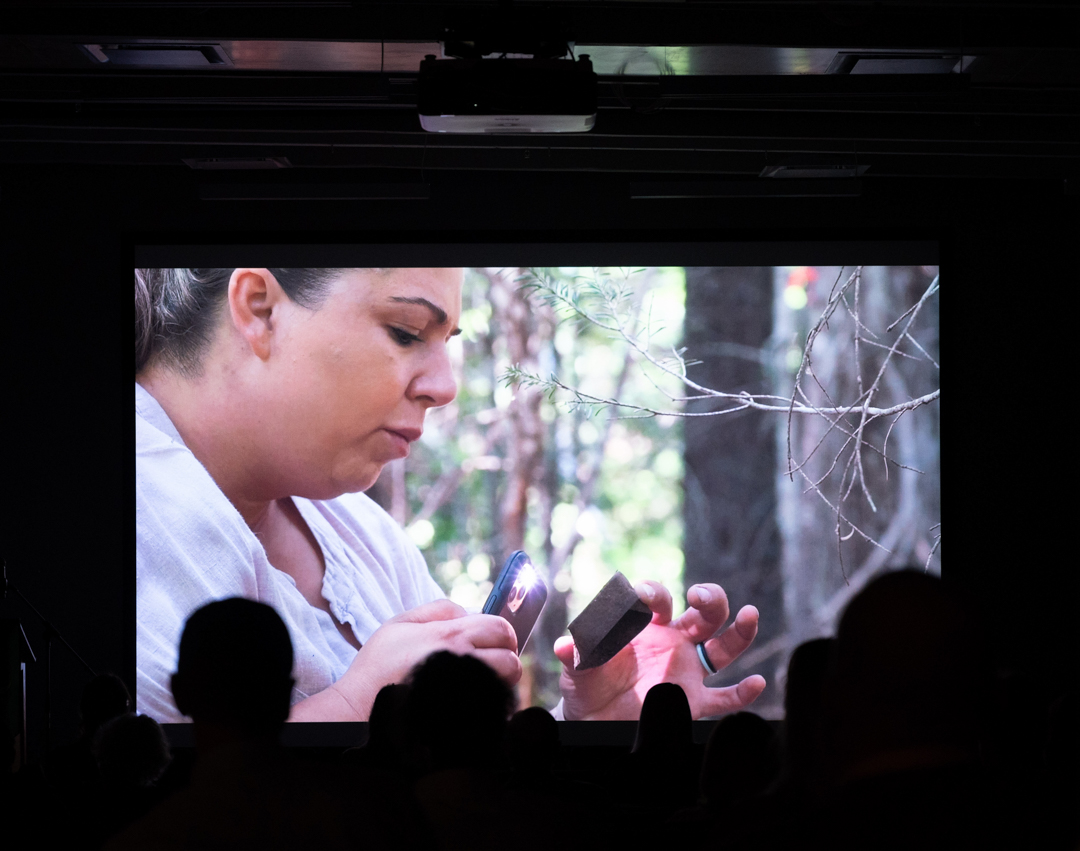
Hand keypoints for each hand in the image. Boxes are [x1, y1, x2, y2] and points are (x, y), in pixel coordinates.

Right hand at [331, 599, 520, 718]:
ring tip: (477, 685)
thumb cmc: (378, 667)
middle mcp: (461, 662)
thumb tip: (468, 612)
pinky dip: (487, 706)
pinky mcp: (462, 719)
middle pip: (512, 661)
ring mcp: (463, 692)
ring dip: (497, 686)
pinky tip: (468, 704)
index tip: (495, 643)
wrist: (360, 710)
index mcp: (449, 635)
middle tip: (488, 666)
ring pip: (505, 688)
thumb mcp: (399, 624)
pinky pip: (492, 711)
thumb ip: (438, 610)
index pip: (501, 628)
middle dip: (505, 662)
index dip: (502, 635)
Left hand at [554, 582, 764, 720]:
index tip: (645, 597)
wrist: (593, 721)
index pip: (657, 598)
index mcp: (645, 624)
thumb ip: (578, 653)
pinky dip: (743, 692)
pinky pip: (724, 697)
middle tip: (700, 594)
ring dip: (739, 631)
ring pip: (722, 646)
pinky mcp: (693, 702)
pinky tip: (758, 683)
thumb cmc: (587, 683)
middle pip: (702, 613)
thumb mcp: (578, 667)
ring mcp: (686, 670)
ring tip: (750, 614)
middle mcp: (672, 641)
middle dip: (708, 598)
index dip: (653, 593)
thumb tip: (566, 644)